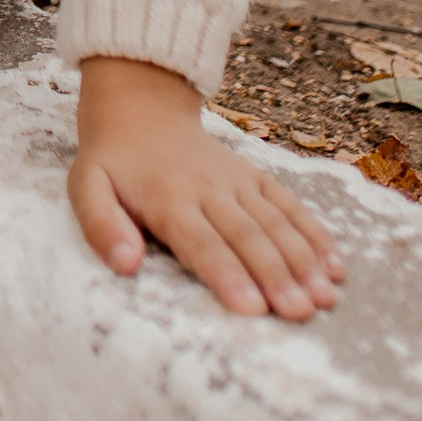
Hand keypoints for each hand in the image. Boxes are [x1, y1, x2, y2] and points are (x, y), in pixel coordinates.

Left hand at [69, 56, 342, 319]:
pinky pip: (289, 204)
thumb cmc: (112, 160)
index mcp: (166, 199)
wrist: (140, 108)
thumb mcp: (86, 186)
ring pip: (275, 223)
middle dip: (275, 276)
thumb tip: (124, 264)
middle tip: (299, 313)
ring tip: (325, 298)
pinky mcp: (254, 177)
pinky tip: (336, 265)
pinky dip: (314, 234)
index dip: (227, 276)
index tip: (251, 309)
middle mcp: (208, 190)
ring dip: (303, 261)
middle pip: (246, 237)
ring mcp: (236, 181)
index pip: (200, 243)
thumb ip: (101, 225)